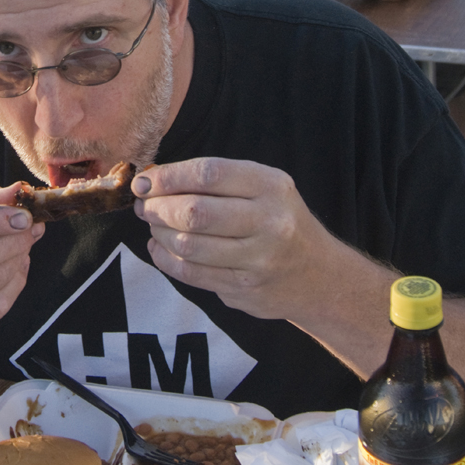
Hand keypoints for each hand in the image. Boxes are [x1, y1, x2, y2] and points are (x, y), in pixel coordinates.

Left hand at [131, 159, 334, 320]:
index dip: (168, 177)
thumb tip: (153, 180)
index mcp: (271, 186)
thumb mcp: (262, 188)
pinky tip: (160, 248)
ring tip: (154, 225)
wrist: (319, 275)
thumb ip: (215, 180)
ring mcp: (258, 260)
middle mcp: (269, 222)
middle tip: (145, 205)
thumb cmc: (279, 220)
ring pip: (189, 245)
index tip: (145, 181)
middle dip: (158, 207)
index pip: (209, 174)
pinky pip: (191, 274)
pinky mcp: (245, 289)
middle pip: (195, 212)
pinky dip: (166, 259)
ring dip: (160, 233)